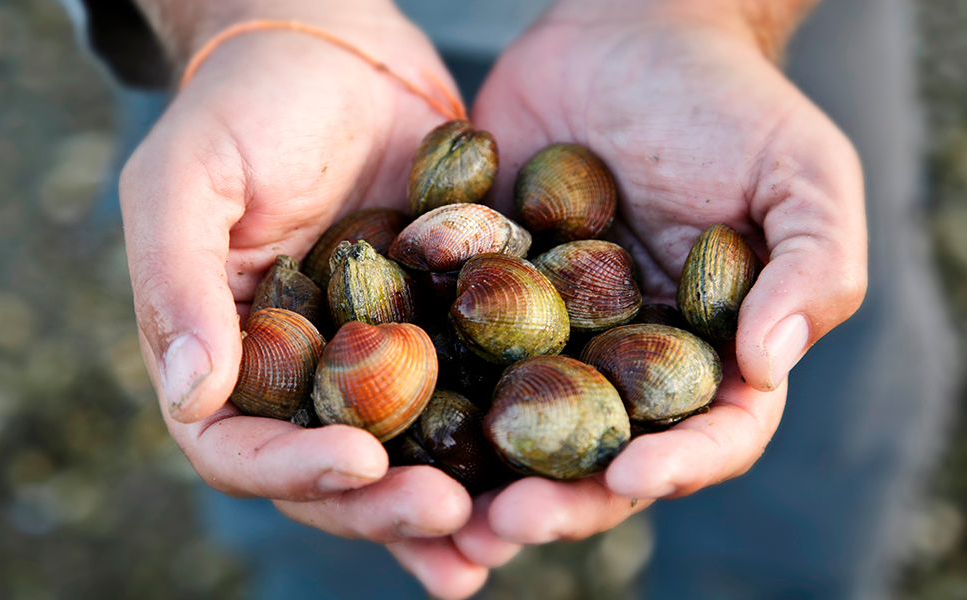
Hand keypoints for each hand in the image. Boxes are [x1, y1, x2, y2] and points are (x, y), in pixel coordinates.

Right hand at [120, 2, 483, 594]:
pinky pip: (463, 398)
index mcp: (225, 356)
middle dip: (386, 506)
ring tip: (499, 541)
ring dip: (447, 509)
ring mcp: (372, 361)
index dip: (295, 469)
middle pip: (332, 472)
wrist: (341, 54)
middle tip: (452, 518)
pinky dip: (494, 444)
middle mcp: (299, 376)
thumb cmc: (246, 105)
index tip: (364, 462)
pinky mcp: (436, 331)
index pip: (241, 446)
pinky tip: (537, 479)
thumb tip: (193, 395)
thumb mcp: (186, 178)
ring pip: (404, 455)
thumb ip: (178, 281)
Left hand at [417, 0, 866, 591]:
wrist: (625, 31)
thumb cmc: (728, 101)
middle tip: (507, 523)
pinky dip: (416, 389)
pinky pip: (446, 349)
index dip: (678, 467)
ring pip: (511, 427)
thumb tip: (768, 365)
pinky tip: (376, 420)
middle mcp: (622, 363)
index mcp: (705, 357)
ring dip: (475, 478)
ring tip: (433, 514)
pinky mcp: (476, 294)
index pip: (706, 437)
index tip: (636, 474)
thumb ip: (812, 269)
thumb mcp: (801, 174)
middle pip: (595, 456)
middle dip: (558, 500)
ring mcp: (545, 336)